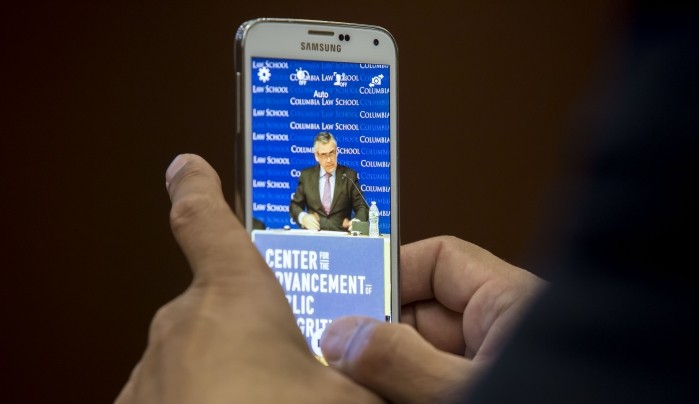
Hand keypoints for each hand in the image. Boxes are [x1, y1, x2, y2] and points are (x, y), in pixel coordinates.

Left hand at [116, 154, 380, 403]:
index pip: (206, 219)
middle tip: (287, 364)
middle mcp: (183, 325)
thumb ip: (364, 364)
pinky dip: (205, 399)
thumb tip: (383, 365)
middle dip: (252, 329)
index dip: (197, 187)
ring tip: (267, 398)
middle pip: (220, 307)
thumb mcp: (348, 395)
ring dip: (231, 374)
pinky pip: (179, 390)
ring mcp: (152, 370)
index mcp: (235, 298)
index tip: (186, 167)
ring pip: (201, 355)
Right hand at [320, 236, 546, 402]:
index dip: (390, 271)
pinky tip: (372, 399)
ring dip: (380, 370)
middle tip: (331, 352)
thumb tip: (342, 335)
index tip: (346, 295)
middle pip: (420, 311)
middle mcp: (497, 333)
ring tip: (345, 383)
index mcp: (509, 305)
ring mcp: (486, 369)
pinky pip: (427, 384)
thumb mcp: (464, 392)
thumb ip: (403, 362)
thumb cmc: (553, 403)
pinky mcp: (478, 393)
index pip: (440, 261)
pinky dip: (398, 392)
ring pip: (417, 354)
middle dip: (375, 331)